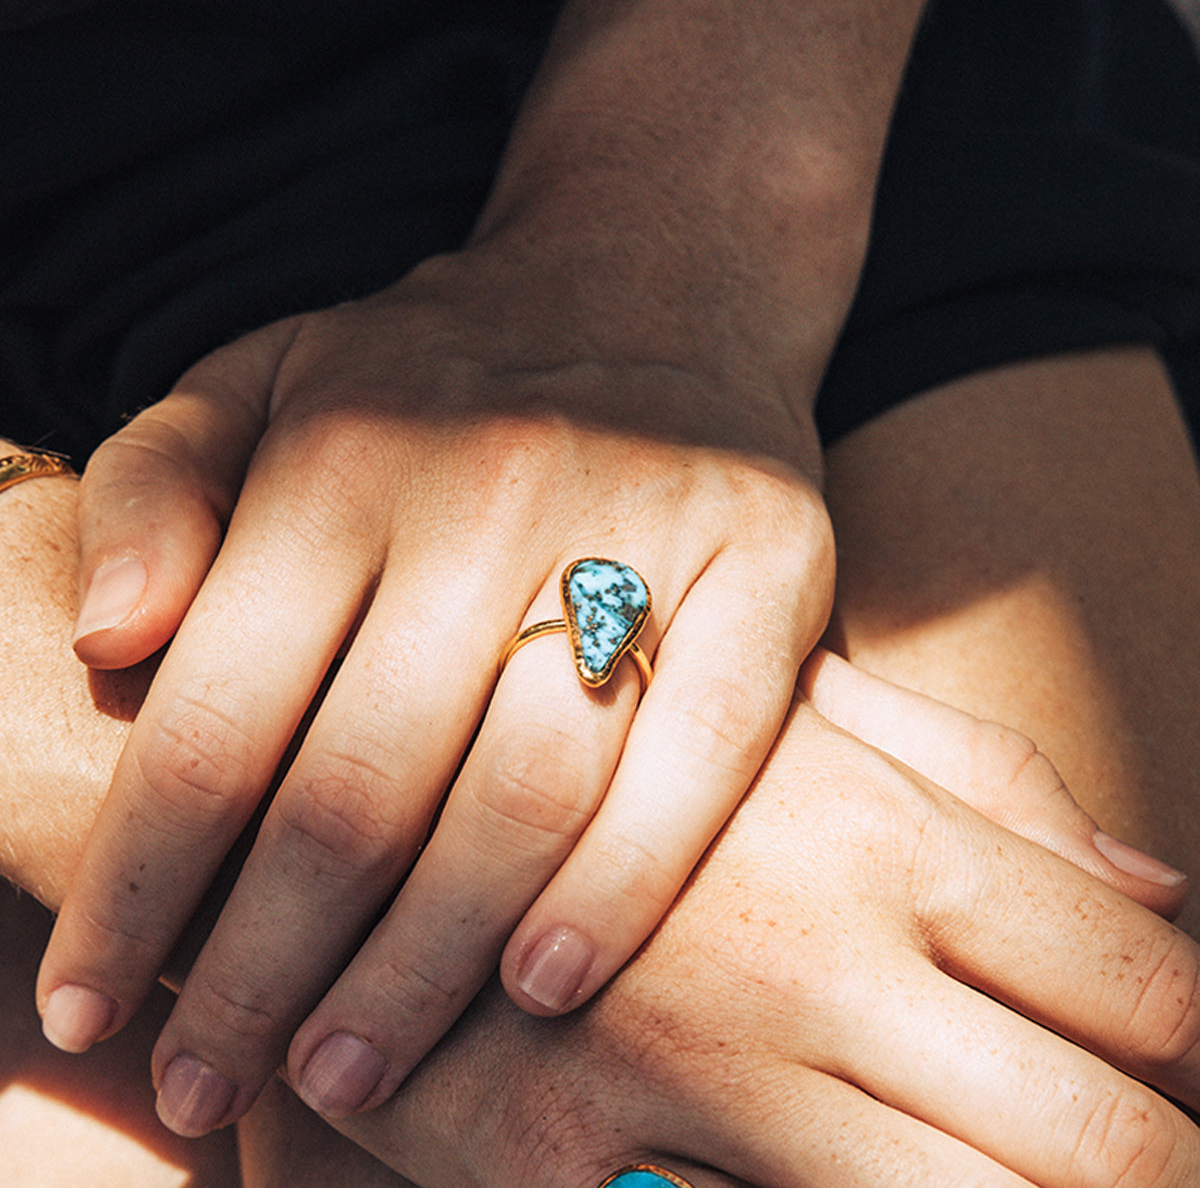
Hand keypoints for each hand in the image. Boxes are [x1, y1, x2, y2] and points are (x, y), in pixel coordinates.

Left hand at [37, 231, 834, 1135]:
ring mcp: (643, 527)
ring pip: (522, 796)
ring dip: (425, 967)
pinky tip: (540, 987)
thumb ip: (155, 490)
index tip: (96, 1012)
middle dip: (270, 972)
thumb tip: (103, 641)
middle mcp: (486, 493)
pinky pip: (696, 759)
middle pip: (357, 792)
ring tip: (353, 1073)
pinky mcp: (770, 566)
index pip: (208, 721)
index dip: (138, 890)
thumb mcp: (258, 379)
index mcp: (339, 462)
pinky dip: (620, 887)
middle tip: (220, 1084)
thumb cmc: (436, 370)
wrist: (654, 285)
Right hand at [332, 675, 1199, 1187]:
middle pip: (1110, 1146)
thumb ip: (976, 779)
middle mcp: (820, 966)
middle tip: (1152, 1161)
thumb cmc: (604, 729)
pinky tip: (852, 1174)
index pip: (1149, 987)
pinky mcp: (568, 1167)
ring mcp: (698, 1084)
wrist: (357, 775)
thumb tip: (1160, 889)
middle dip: (1168, 1172)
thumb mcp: (791, 703)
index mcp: (884, 837)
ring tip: (1000, 1159)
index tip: (1178, 1068)